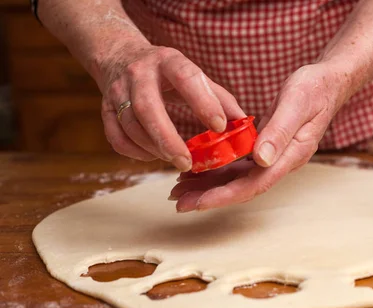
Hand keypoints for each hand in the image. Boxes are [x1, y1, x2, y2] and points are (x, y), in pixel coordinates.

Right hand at [98, 44, 244, 170]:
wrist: (121, 56)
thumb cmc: (168, 73)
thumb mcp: (194, 75)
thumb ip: (220, 98)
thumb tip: (244, 124)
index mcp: (169, 61)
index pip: (187, 78)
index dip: (204, 103)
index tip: (220, 127)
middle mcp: (140, 73)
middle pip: (148, 107)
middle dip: (168, 139)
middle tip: (187, 163)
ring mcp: (118, 90)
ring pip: (131, 125)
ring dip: (154, 148)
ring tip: (175, 160)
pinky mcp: (105, 108)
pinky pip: (115, 137)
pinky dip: (134, 152)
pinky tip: (153, 156)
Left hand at [171, 63, 349, 211]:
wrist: (327, 81)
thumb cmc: (314, 88)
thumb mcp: (297, 103)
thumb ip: (279, 132)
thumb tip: (261, 160)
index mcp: (290, 156)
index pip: (254, 184)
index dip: (225, 195)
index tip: (199, 203)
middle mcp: (281, 162)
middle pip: (242, 188)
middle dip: (210, 196)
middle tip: (178, 201)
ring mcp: (274, 157)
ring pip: (238, 178)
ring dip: (210, 185)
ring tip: (180, 189)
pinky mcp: (266, 148)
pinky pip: (239, 164)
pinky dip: (218, 168)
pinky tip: (198, 168)